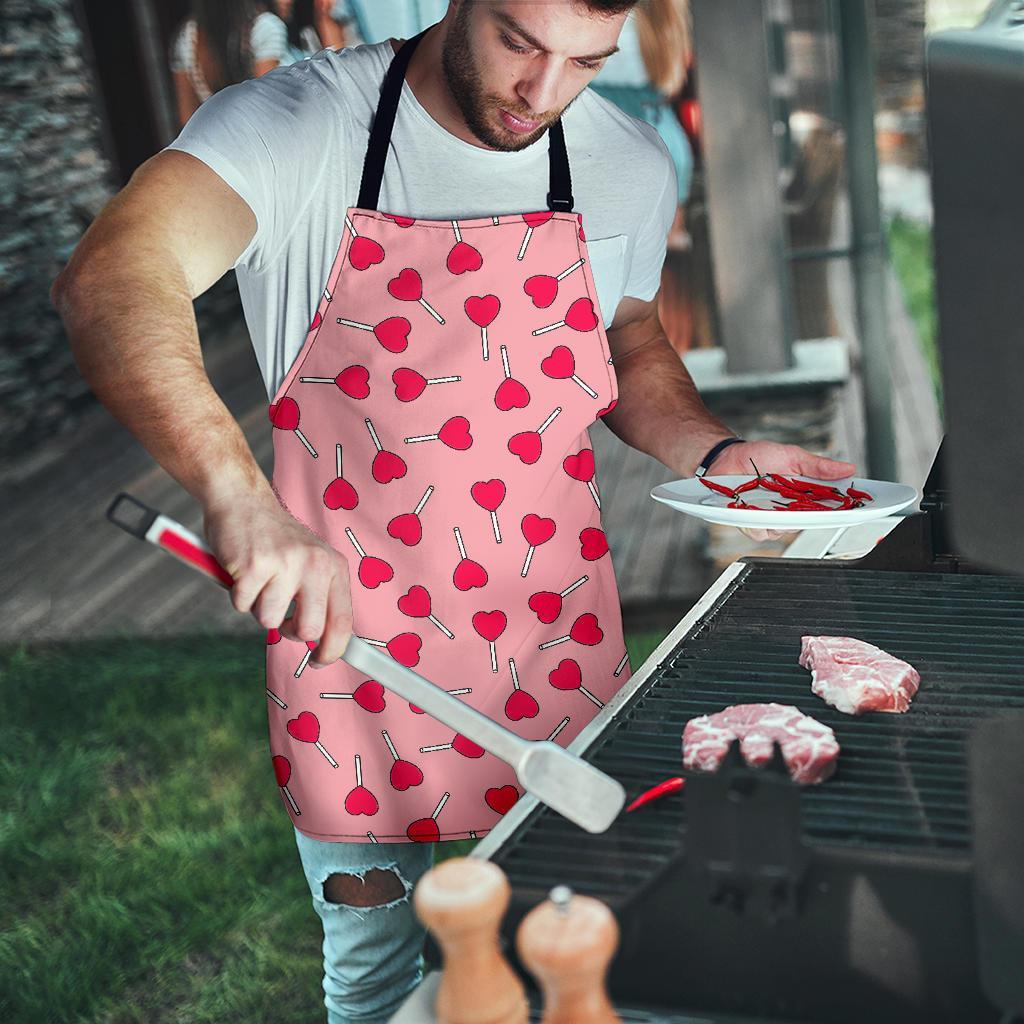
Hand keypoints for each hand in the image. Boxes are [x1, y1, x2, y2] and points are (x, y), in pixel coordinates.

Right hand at [202, 488, 352, 668]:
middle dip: (290, 632)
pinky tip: (243, 571)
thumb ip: (320, 596)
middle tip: (280, 616)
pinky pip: (242, 606)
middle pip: (309, 630)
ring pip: (269, 620)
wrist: (242, 500)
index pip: (343, 621)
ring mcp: (285, 564)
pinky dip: (237, 595)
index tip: (319, 661)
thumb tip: (325, 643)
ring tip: (259, 580)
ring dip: (258, 607)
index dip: (333, 650)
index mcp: (334, 566)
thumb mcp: (311, 561)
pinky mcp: (253, 566)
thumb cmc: (275, 539)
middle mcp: (315, 564)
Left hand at [708, 440, 856, 542]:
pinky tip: (754, 508)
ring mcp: (771, 519)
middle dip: (813, 516)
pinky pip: (761, 532)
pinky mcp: (751, 523)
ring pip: (785, 531)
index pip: (829, 508)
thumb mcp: (793, 456)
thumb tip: (848, 468)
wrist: (727, 457)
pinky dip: (759, 522)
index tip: (859, 509)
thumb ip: (819, 466)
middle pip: (810, 523)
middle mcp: (790, 510)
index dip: (844, 511)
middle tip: (808, 502)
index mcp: (804, 495)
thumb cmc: (759, 456)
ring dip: (782, 517)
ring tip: (773, 499)